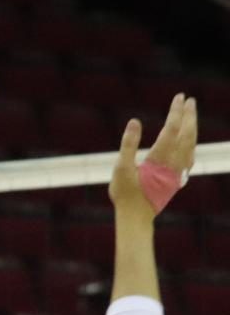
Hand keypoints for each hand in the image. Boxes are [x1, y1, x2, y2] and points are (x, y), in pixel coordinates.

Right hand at [110, 93, 197, 214]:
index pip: (172, 129)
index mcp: (159, 158)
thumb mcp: (121, 168)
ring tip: (191, 116)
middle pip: (186, 134)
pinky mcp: (177, 178)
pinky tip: (189, 142)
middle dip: (189, 116)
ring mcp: (178, 171)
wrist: (136, 217)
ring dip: (192, 128)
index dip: (176, 112)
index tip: (179, 97)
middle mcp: (173, 163)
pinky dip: (191, 144)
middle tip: (190, 101)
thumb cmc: (125, 194)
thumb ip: (128, 144)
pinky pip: (189, 156)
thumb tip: (134, 121)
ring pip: (191, 145)